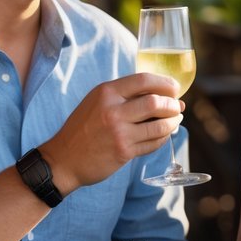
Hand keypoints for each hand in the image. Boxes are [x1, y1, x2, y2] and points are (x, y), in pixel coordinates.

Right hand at [42, 72, 182, 191]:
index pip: (144, 80)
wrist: (63, 159)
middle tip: (177, 107)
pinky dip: (163, 138)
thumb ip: (124, 96)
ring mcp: (119, 133)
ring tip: (175, 120)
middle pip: (155, 102)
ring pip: (159, 125)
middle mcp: (112, 110)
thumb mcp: (97, 102)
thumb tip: (162, 94)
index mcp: (106, 93)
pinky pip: (153, 143)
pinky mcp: (124, 152)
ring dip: (172, 122)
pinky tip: (163, 135)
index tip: (175, 88)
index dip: (165, 83)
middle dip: (172, 104)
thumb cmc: (83, 128)